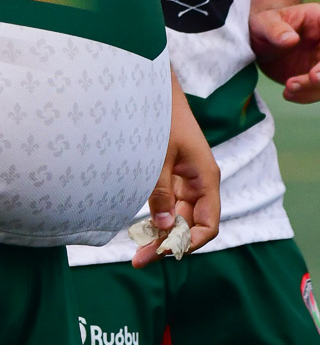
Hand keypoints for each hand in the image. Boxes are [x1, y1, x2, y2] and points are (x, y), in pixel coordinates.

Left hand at [133, 75, 219, 266]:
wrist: (149, 85)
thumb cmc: (158, 116)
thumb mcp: (158, 155)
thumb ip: (161, 190)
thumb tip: (165, 226)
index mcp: (205, 178)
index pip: (207, 224)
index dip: (189, 243)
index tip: (163, 253)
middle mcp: (197, 181)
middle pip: (189, 223)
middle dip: (167, 243)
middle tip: (138, 259)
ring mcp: (183, 176)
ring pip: (177, 215)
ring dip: (160, 232)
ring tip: (136, 249)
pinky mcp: (168, 171)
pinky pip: (167, 201)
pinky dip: (155, 215)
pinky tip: (138, 225)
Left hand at [250, 5, 319, 102]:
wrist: (259, 42)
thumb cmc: (264, 25)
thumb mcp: (263, 23)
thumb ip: (275, 29)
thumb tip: (290, 39)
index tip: (314, 73)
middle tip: (310, 79)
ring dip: (314, 89)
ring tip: (289, 88)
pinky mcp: (317, 77)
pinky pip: (319, 91)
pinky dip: (307, 96)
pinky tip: (289, 94)